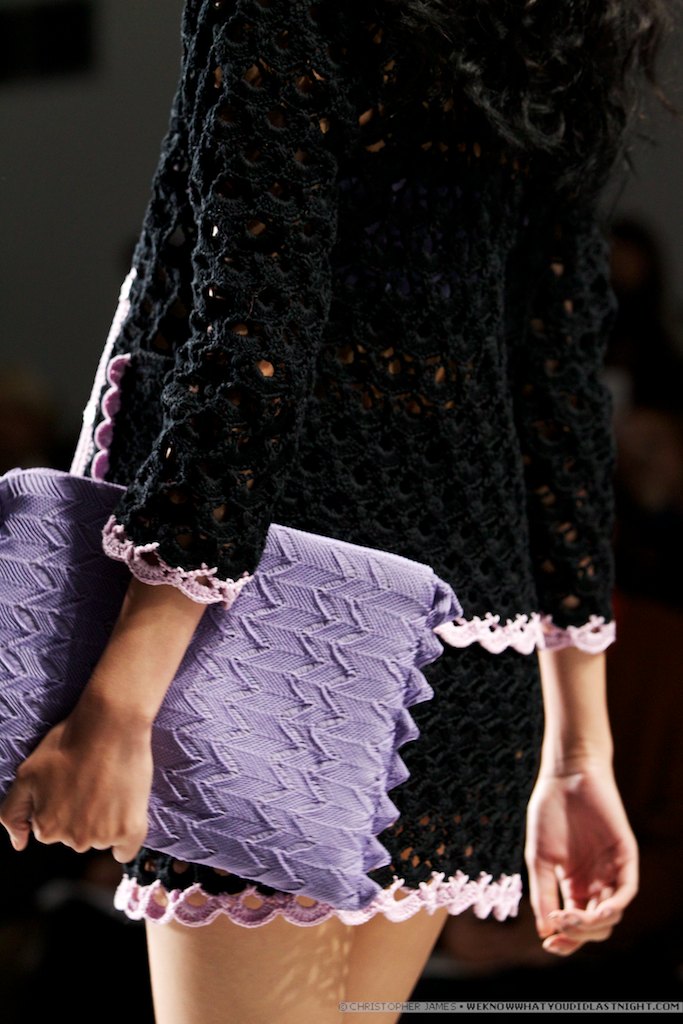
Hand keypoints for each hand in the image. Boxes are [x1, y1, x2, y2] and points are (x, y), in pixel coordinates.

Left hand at [0, 692, 152, 863]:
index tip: (73, 782)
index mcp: (47, 829)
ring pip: (102, 838)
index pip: (53, 830)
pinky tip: (124, 814)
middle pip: (78, 837)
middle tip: (92, 781)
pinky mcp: (130, 829)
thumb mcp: (27, 775)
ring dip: (106, 821)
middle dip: (83, 815)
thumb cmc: (69, 743)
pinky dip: (125, 839)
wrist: (111, 723)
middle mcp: (73, 840)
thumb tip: (19, 845)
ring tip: (109, 785)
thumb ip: (12, 814)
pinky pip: (126, 850)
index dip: (63, 804)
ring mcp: (103, 836)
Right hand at [524, 762, 638, 956]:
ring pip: (611, 915)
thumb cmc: (548, 813)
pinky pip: (626, 891)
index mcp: (572, 884)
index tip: (548, 943)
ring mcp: (610, 870)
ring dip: (592, 924)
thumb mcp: (539, 859)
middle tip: (558, 924)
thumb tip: (546, 931)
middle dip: (578, 934)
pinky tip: (596, 911)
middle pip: (595, 927)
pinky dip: (614, 906)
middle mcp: (594, 882)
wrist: (565, 777)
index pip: (576, 925)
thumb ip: (542, 893)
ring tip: (569, 915)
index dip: (565, 940)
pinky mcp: (625, 857)